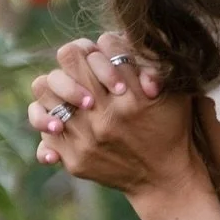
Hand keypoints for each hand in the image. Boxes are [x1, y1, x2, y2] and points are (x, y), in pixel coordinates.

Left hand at [26, 32, 200, 200]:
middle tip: (84, 69)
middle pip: (69, 58)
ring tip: (70, 92)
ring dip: (58, 83)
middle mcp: (108, 115)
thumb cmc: (170, 126)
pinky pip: (45, 126)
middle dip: (77, 57)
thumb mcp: (174, 92)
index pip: (102, 46)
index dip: (101, 47)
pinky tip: (63, 120)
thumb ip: (153, 63)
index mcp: (133, 95)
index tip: (105, 57)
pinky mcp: (75, 159)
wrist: (164, 178)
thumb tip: (119, 41)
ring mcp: (88, 138)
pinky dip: (49, 117)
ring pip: (46, 87)